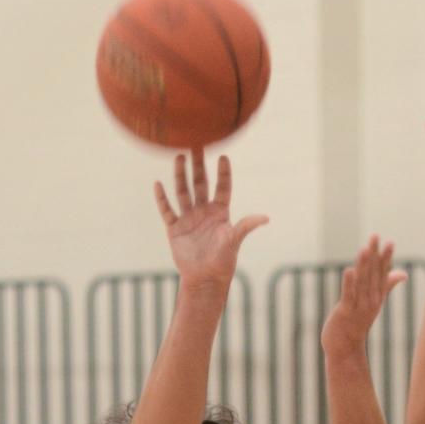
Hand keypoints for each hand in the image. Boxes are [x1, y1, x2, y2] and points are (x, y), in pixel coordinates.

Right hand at [153, 150, 267, 291]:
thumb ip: (246, 226)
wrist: (205, 279)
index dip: (223, 173)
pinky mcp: (175, 228)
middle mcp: (204, 212)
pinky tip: (158, 184)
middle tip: (196, 144)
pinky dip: (162, 198)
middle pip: (200, 183)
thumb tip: (266, 218)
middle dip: (198, 165)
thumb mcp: (234, 241)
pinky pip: (167, 210)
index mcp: (220, 213)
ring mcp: (189, 218)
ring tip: (179, 155)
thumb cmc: (223, 262)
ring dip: (181, 175)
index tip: (223, 156)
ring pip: (183, 191)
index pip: (222, 187)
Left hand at [321, 236, 406, 356]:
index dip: (385, 258)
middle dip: (374, 255)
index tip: (390, 242)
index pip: (383, 273)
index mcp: (377, 296)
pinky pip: (348, 296)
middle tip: (375, 236)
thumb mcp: (374, 302)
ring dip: (363, 265)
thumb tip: (403, 274)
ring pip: (362, 282)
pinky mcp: (345, 311)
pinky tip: (349, 271)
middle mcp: (370, 300)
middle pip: (373, 274)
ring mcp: (359, 306)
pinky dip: (349, 284)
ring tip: (365, 249)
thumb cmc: (358, 323)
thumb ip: (387, 285)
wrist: (346, 347)